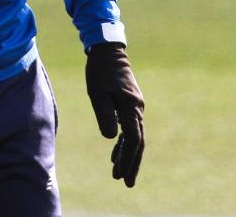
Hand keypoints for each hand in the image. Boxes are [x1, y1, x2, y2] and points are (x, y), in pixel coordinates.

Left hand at [85, 42, 144, 186]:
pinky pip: (130, 128)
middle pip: (138, 142)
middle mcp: (137, 109)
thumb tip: (112, 138)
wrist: (108, 51)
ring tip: (119, 174)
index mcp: (131, 107)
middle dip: (132, 163)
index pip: (134, 139)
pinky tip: (115, 152)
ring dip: (127, 155)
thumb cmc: (100, 71)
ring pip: (135, 136)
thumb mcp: (98, 93)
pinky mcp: (129, 104)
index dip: (129, 158)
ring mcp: (135, 106)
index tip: (122, 174)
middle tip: (127, 183)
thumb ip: (105, 114)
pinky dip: (124, 142)